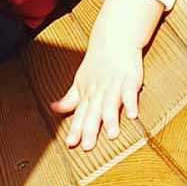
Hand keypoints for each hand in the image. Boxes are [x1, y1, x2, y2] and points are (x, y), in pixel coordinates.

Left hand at [49, 36, 142, 150]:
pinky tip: (133, 115)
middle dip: (90, 129)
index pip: (80, 114)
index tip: (70, 145)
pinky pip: (130, 93)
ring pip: (110, 104)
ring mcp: (114, 86)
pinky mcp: (129, 79)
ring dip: (110, 119)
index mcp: (87, 93)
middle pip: (93, 112)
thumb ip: (69, 99)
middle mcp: (98, 91)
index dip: (75, 129)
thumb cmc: (96, 63)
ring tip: (111, 135)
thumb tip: (53, 109)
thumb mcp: (80, 81)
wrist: (113, 39)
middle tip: (87, 146)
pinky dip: (131, 103)